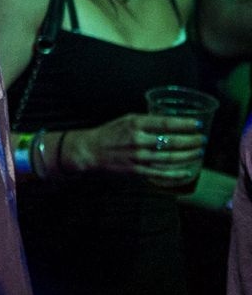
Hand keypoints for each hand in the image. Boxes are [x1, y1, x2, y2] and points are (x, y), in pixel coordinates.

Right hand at [60, 115, 205, 186]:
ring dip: (188, 155)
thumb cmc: (109, 133)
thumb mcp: (126, 120)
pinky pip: (161, 173)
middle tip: (203, 140)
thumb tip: (172, 123)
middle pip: (172, 142)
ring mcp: (138, 157)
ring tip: (199, 152)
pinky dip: (177, 173)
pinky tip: (188, 171)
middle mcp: (138, 140)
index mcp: (135, 124)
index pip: (165, 123)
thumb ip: (147, 121)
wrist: (90, 151)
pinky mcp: (137, 170)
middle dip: (191, 141)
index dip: (184, 124)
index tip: (198, 124)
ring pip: (170, 158)